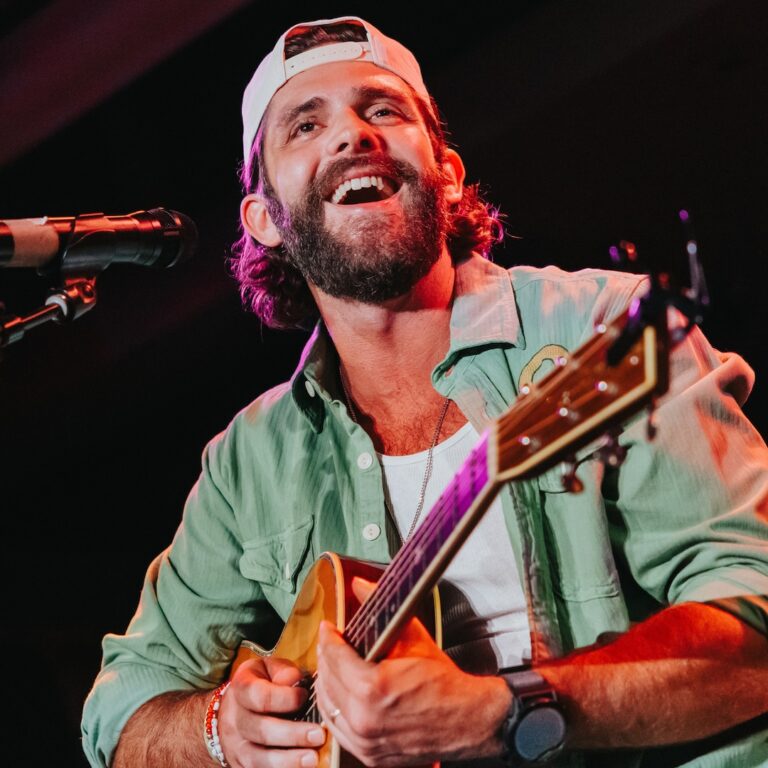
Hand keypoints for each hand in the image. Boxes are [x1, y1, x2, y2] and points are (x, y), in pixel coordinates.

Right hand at [218, 656, 325, 767]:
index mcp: (242, 688)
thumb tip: (295, 683)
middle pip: (261, 731)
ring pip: (257, 759)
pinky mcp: (240, 765)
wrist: (235, 706)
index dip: (284, 698)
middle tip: (319, 735)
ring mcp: (235, 746)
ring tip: (313, 759)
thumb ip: (285, 673)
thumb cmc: (264, 683)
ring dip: (287, 761)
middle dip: (292, 735)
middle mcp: (234, 719)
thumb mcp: (272, 668)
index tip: (304, 696)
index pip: (260, 696)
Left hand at [314, 578, 509, 766]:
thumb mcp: (414, 638)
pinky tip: (342, 695)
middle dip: (326, 658)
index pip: (334, 656)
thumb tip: (361, 585)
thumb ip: (382, 609)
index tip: (329, 628)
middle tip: (330, 643)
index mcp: (372, 689)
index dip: (329, 638)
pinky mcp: (370, 756)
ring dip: (327, 684)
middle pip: (326, 681)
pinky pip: (339, 730)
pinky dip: (337, 710)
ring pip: (328, 708)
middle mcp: (364, 719)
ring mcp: (365, 742)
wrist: (469, 720)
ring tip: (334, 666)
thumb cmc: (444, 682)